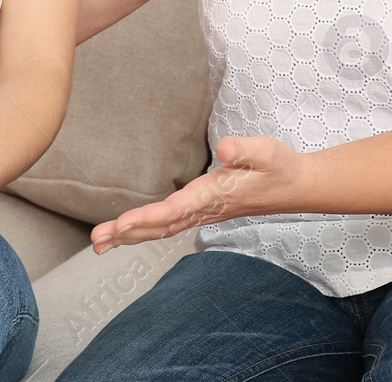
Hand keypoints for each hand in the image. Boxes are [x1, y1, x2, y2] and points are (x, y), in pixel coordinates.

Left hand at [89, 135, 309, 252]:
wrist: (295, 186)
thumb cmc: (279, 166)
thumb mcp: (266, 151)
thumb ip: (244, 149)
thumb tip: (223, 148)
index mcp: (213, 195)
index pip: (174, 210)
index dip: (147, 217)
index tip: (121, 224)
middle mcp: (204, 208)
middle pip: (160, 225)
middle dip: (127, 233)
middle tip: (96, 240)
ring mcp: (203, 213)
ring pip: (161, 229)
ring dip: (131, 235)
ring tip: (100, 243)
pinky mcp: (202, 210)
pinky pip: (169, 225)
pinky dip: (145, 230)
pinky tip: (128, 234)